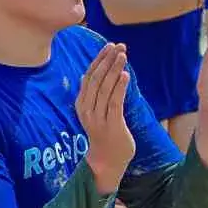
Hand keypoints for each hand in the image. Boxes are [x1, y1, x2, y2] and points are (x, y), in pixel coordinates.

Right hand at [78, 43, 136, 192]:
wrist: (107, 161)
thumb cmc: (104, 133)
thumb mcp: (94, 111)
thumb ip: (93, 95)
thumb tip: (89, 74)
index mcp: (82, 104)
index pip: (89, 76)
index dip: (99, 59)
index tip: (109, 46)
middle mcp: (87, 109)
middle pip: (96, 79)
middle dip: (108, 60)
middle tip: (119, 46)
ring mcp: (98, 118)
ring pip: (105, 89)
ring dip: (114, 69)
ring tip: (123, 55)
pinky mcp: (111, 125)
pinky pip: (114, 103)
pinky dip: (119, 87)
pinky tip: (125, 75)